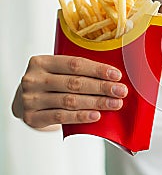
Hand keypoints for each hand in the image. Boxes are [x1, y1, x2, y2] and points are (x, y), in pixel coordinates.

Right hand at [12, 55, 127, 128]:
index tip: (116, 75)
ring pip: (70, 101)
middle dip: (102, 87)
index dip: (98, 70)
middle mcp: (34, 79)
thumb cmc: (49, 83)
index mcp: (41, 62)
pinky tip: (96, 115)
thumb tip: (112, 77)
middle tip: (121, 91)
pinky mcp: (32, 117)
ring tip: (114, 104)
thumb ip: (78, 71)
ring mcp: (31, 99)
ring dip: (96, 103)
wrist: (23, 101)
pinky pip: (61, 117)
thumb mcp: (57, 71)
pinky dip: (80, 116)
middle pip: (74, 83)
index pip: (74, 64)